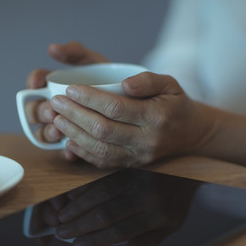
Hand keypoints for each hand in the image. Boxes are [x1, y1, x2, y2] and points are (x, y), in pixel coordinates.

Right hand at [24, 41, 108, 160]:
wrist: (136, 103)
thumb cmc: (111, 80)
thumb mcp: (96, 63)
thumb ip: (77, 53)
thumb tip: (52, 49)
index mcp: (56, 85)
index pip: (35, 82)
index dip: (33, 82)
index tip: (38, 83)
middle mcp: (56, 107)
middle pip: (35, 110)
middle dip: (39, 111)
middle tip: (51, 111)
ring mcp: (65, 127)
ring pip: (45, 133)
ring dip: (47, 132)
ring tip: (57, 130)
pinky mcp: (77, 145)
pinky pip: (65, 152)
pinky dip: (66, 151)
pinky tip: (69, 150)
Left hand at [49, 71, 210, 167]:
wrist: (190, 133)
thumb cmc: (174, 103)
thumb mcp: (169, 83)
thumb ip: (148, 80)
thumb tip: (124, 84)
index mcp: (156, 117)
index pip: (115, 108)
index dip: (89, 99)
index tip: (70, 89)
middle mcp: (147, 140)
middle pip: (103, 130)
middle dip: (75, 115)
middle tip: (56, 103)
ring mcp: (138, 157)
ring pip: (99, 149)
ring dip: (74, 134)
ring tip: (56, 119)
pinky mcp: (131, 165)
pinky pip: (103, 162)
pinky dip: (82, 152)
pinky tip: (68, 140)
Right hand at [52, 170, 196, 245]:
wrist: (193, 159)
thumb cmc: (178, 196)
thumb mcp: (174, 222)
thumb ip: (152, 239)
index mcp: (158, 215)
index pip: (121, 232)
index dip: (96, 241)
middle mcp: (147, 196)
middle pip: (106, 213)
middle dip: (80, 225)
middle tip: (61, 232)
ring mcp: (138, 175)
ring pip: (101, 192)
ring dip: (78, 205)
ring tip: (61, 216)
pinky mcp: (131, 160)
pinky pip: (103, 173)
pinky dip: (85, 184)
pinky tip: (71, 193)